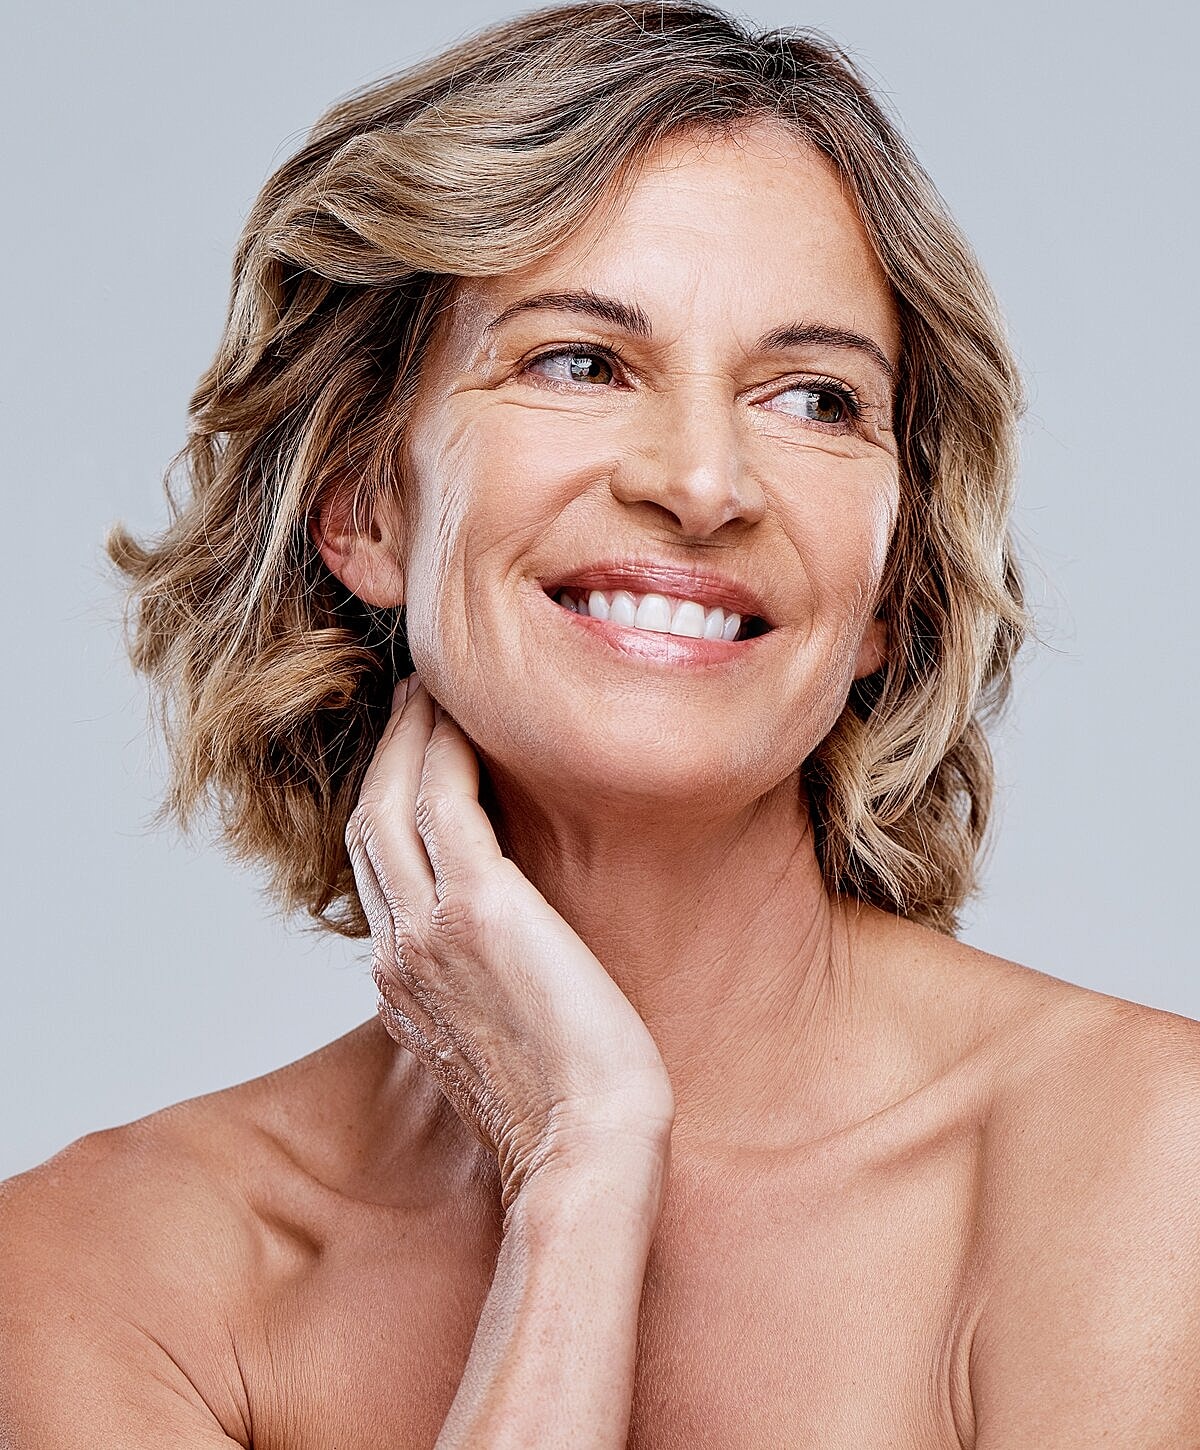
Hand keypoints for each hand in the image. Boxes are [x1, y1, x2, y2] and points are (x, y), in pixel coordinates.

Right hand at [345, 675, 673, 1212]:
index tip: (416, 755)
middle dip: (387, 754)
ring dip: (409, 737)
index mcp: (401, 987)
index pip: (378, 871)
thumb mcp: (500, 1046)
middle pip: (368, 826)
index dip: (388, 803)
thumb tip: (506, 956)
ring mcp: (427, 933)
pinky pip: (445, 805)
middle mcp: (397, 955)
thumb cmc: (569, 1111)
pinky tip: (466, 717)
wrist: (587, 1153)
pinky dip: (446, 753)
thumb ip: (480, 992)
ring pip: (392, 804)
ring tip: (434, 689)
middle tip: (414, 700)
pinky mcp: (479, 912)